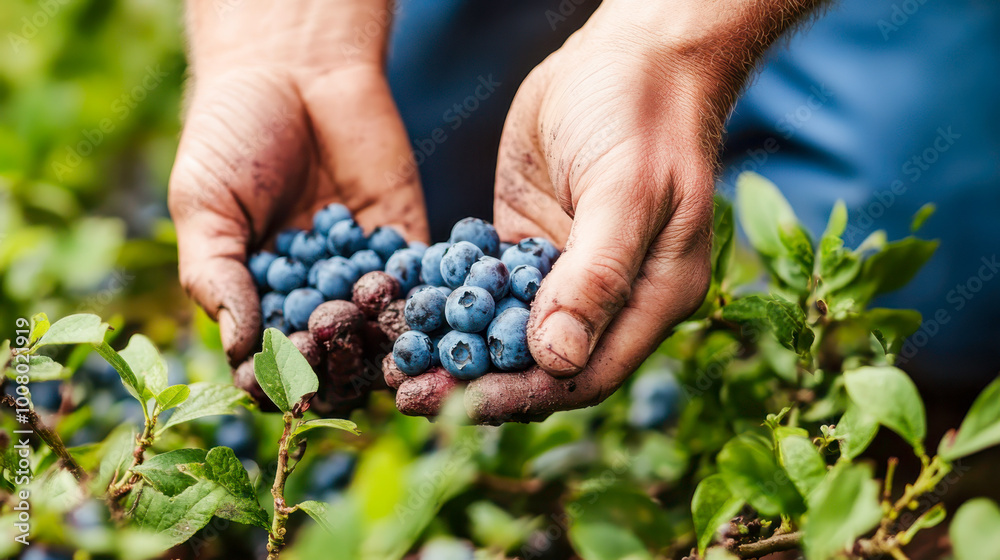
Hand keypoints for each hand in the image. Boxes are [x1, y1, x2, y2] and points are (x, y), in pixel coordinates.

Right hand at [169, 0, 425, 365]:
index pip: (268, 352)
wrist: (293, 67)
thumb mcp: (204, 204)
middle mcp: (315, 293)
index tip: (269, 386)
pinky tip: (412, 308)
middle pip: (328, 349)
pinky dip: (417, 298)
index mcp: (261, 295)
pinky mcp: (404, 239)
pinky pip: (417, 280)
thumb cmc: (231, 135)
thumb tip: (239, 348)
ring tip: (365, 341)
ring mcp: (362, 269)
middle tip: (324, 356)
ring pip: (375, 326)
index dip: (269, 373)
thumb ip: (217, 273)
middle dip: (326, 360)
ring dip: (372, 340)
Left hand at [393, 0, 819, 422]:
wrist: (628, 53)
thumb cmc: (643, 116)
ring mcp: (563, 271)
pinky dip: (450, 304)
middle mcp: (608, 297)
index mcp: (649, 300)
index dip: (522, 395)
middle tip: (407, 393)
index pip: (585, 374)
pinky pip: (485, 286)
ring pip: (507, 332)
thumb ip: (595, 276)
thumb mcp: (626, 193)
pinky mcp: (527, 241)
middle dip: (476, 383)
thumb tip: (557, 360)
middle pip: (540, 364)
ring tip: (396, 366)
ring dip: (456, 351)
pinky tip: (406, 313)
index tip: (457, 404)